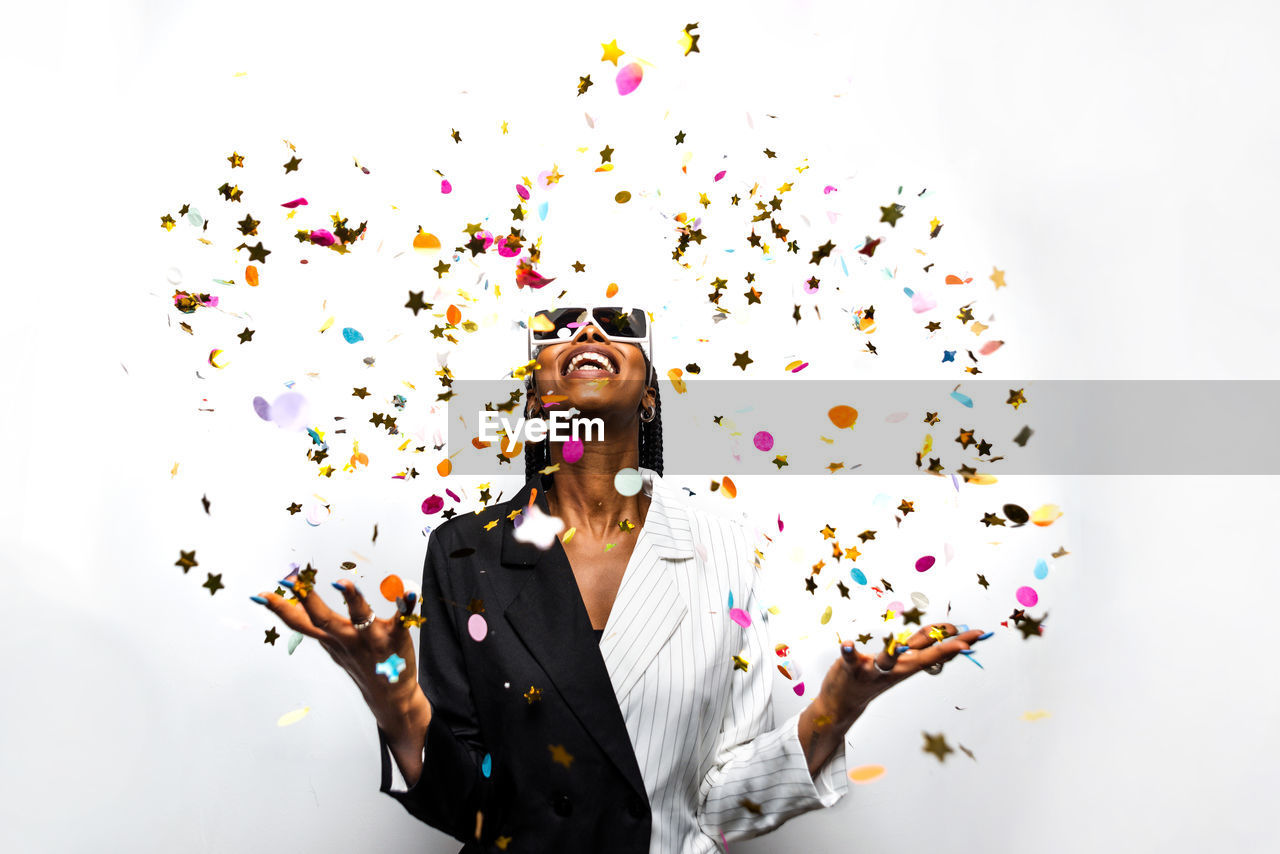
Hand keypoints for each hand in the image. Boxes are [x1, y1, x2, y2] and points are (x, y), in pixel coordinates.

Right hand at [252, 569, 430, 739]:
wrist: (392, 696)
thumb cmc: (360, 663)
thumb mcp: (331, 645)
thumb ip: (315, 623)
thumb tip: (290, 600)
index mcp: (331, 640)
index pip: (301, 623)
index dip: (281, 610)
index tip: (261, 595)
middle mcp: (348, 640)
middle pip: (323, 620)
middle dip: (307, 600)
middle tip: (292, 582)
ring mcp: (372, 639)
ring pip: (360, 619)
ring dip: (352, 601)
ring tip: (344, 583)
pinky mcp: (396, 638)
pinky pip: (402, 621)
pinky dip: (405, 606)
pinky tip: (409, 592)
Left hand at [818, 623, 990, 723]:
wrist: (844, 703)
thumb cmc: (875, 675)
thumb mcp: (902, 664)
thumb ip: (920, 648)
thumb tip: (945, 636)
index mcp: (908, 663)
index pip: (937, 649)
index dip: (958, 641)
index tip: (979, 634)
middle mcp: (896, 668)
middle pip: (923, 656)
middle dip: (945, 648)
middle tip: (965, 642)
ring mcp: (873, 670)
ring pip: (887, 661)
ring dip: (892, 652)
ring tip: (898, 643)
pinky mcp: (851, 668)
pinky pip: (850, 660)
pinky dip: (848, 652)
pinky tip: (847, 644)